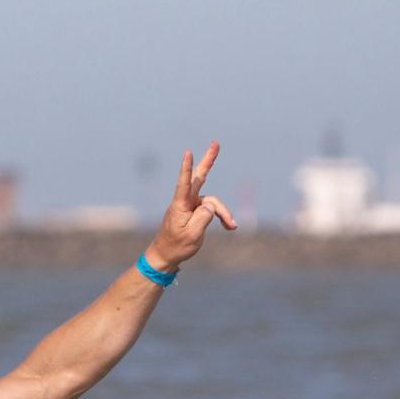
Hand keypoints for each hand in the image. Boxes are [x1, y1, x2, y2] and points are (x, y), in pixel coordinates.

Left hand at [146, 141, 236, 271]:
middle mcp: (186, 201)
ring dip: (224, 213)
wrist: (167, 255)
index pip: (184, 183)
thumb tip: (211, 205)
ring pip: (213, 202)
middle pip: (199, 177)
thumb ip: (204, 217)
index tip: (188, 153)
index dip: (187, 168)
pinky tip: (230, 226)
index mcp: (180, 205)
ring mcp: (192, 204)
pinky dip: (222, 216)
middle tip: (216, 143)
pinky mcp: (196, 210)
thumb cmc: (177, 245)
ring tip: (232, 226)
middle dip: (208, 160)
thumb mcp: (193, 235)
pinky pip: (212, 210)